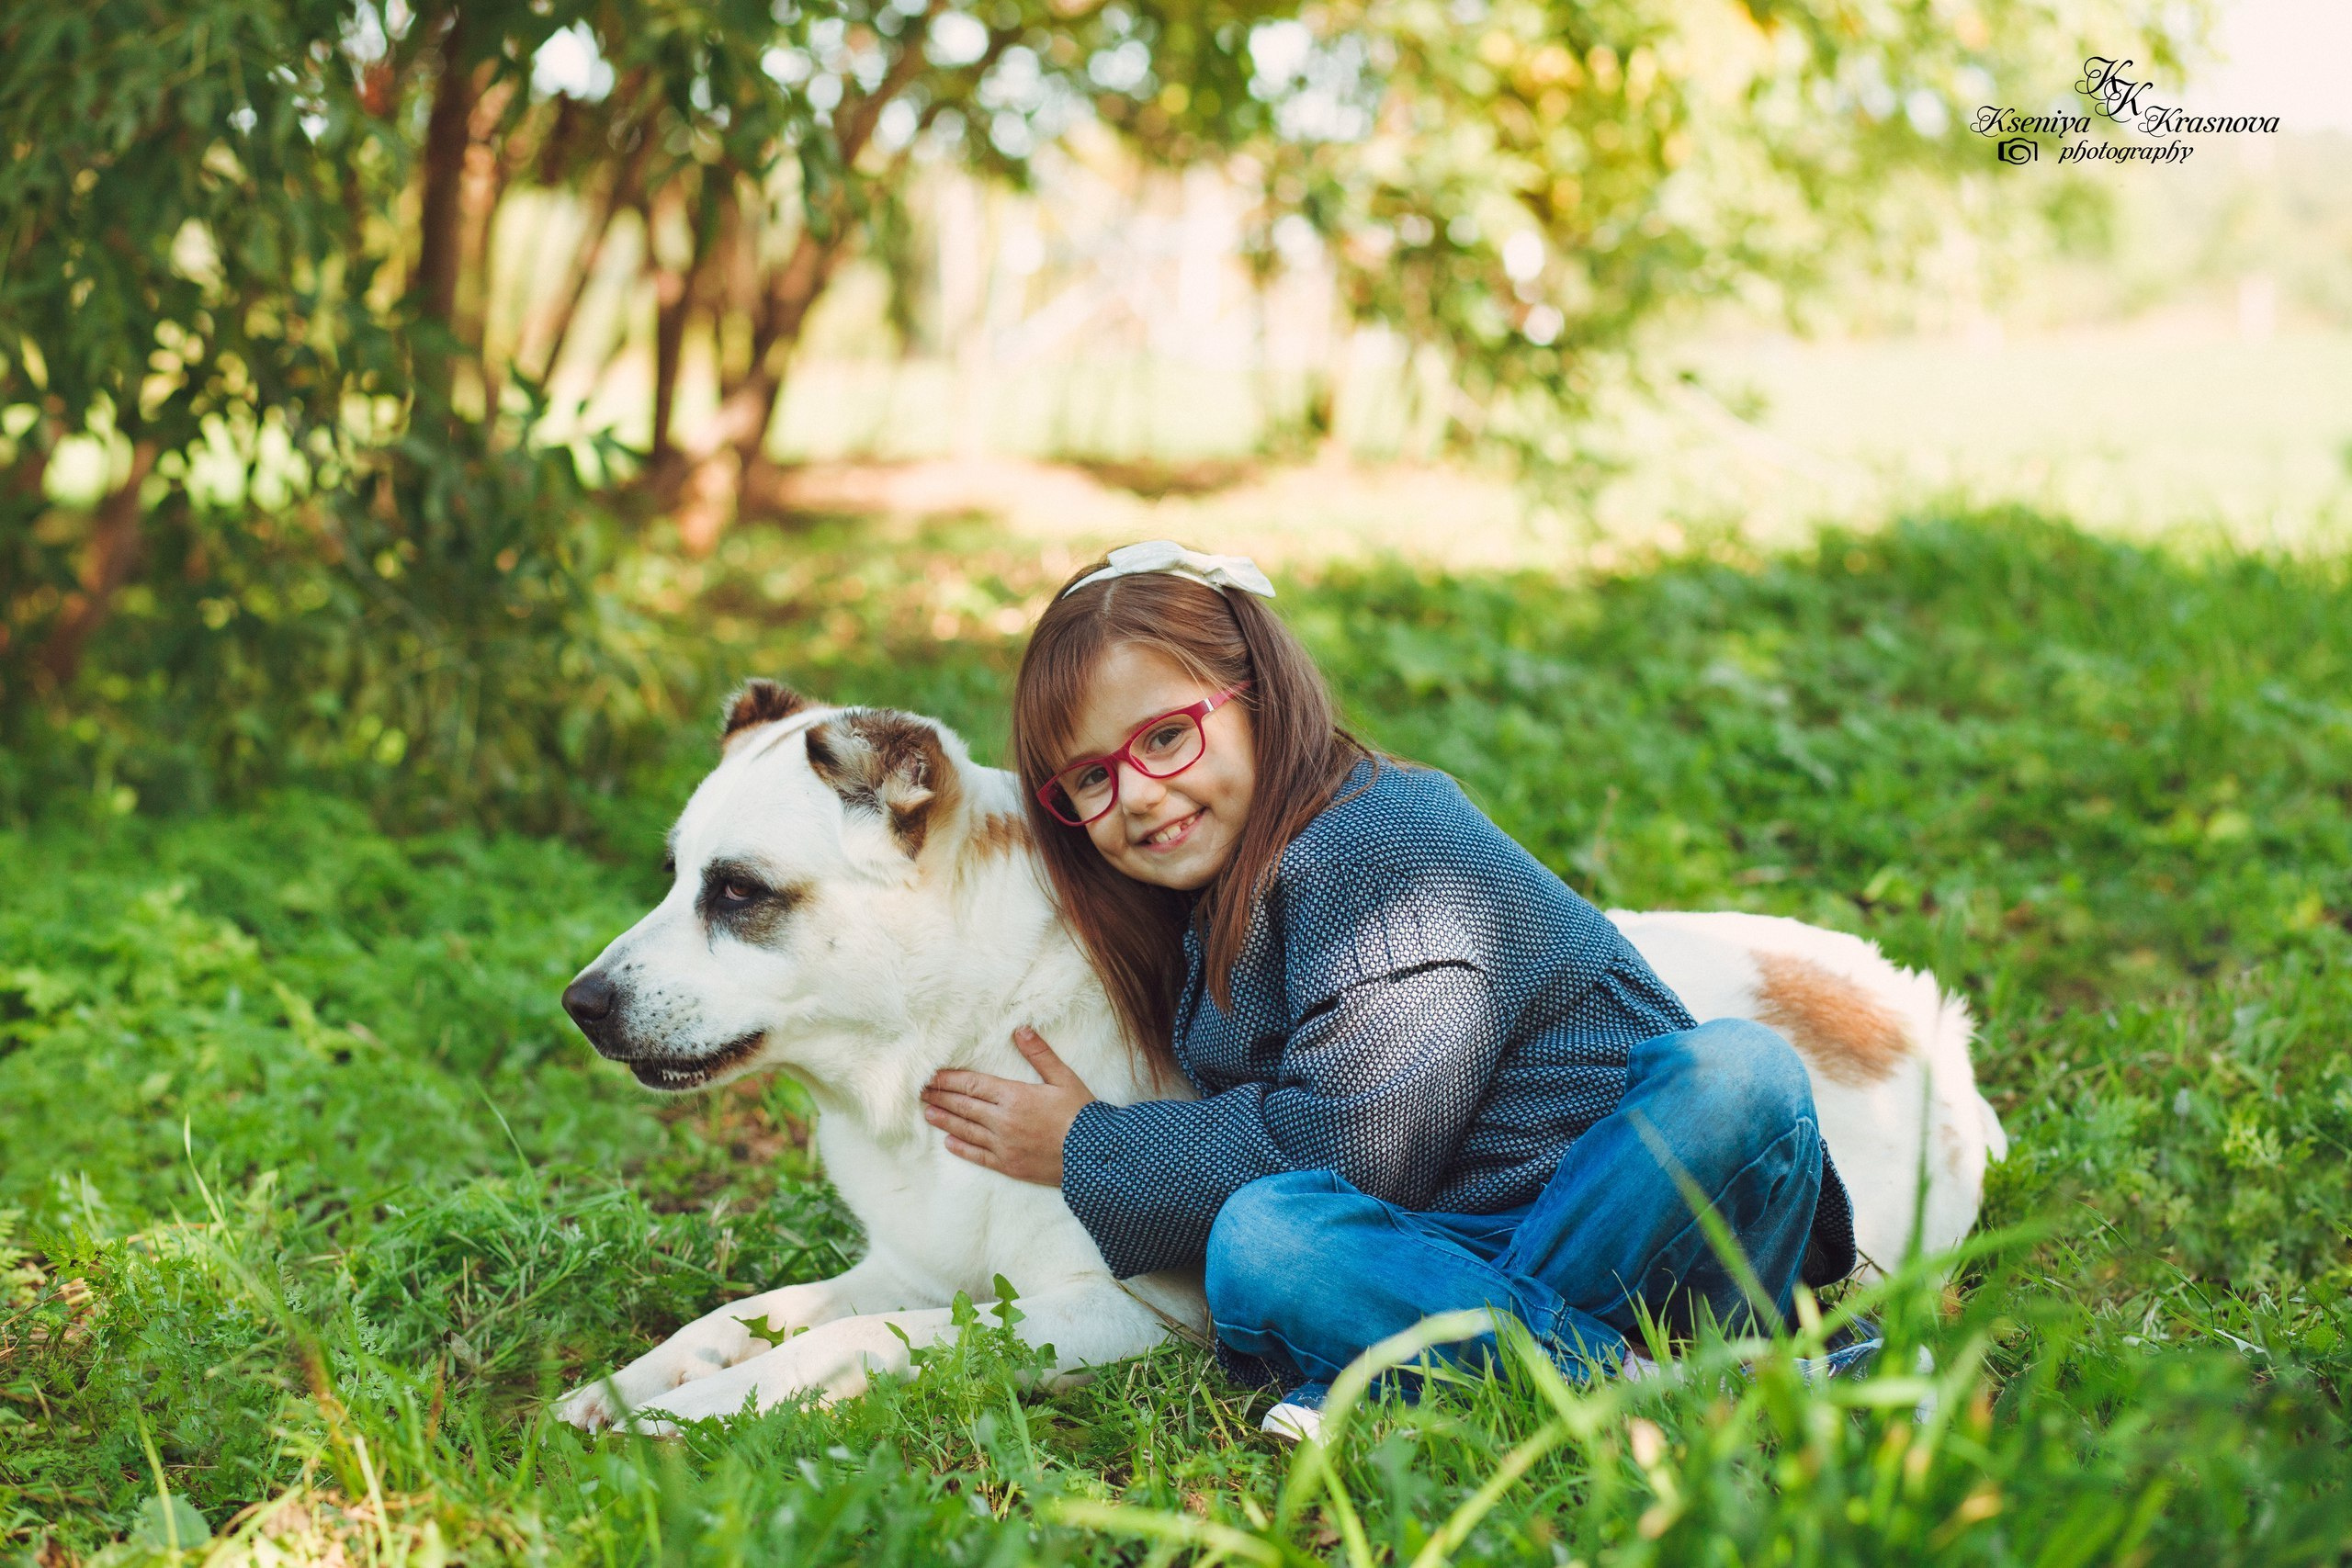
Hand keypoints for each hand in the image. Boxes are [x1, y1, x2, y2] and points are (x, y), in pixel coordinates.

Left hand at [921, 1026, 1095, 1185]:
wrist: (1095, 1156)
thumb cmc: (1082, 1114)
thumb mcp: (1064, 1078)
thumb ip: (1040, 1054)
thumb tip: (1021, 1030)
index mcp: (1015, 1096)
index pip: (973, 1085)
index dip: (950, 1080)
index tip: (933, 1076)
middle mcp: (1003, 1121)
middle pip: (964, 1106)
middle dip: (941, 1098)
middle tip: (920, 1093)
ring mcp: (1004, 1145)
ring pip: (966, 1130)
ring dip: (945, 1120)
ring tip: (927, 1113)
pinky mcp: (1009, 1165)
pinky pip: (979, 1156)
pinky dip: (962, 1148)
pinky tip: (949, 1143)